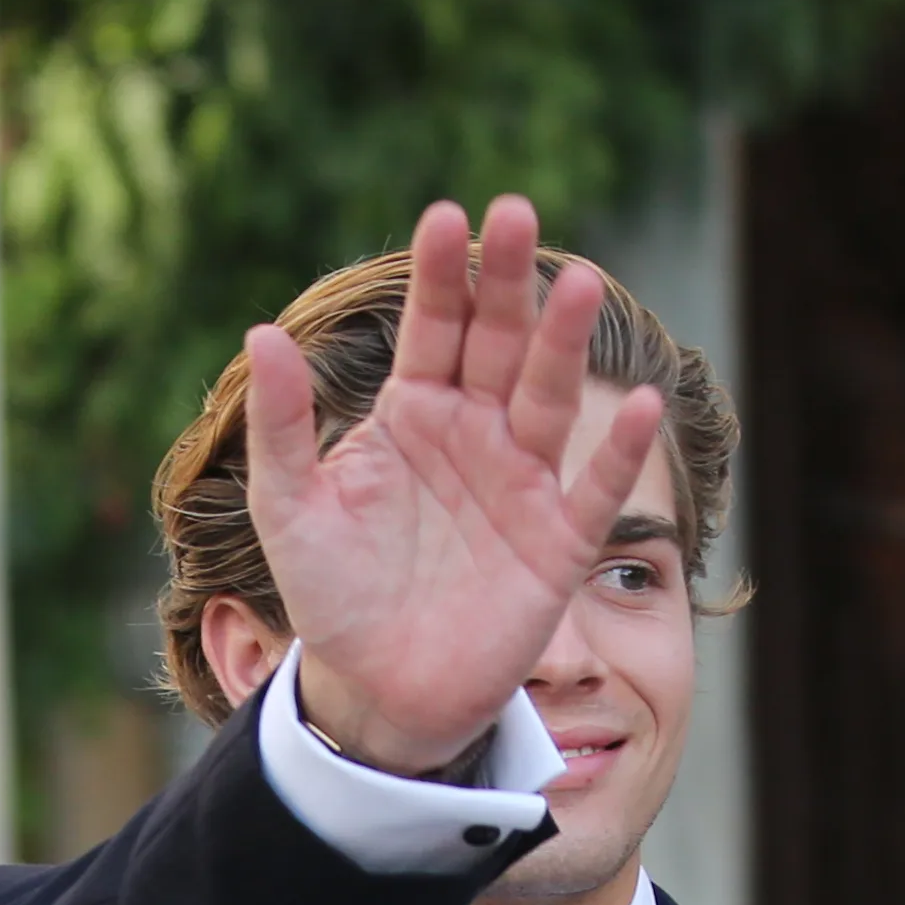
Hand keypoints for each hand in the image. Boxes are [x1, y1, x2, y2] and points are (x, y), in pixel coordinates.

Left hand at [247, 196, 666, 776]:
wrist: (377, 690)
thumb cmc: (332, 594)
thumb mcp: (289, 511)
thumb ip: (282, 427)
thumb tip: (262, 334)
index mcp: (414, 413)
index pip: (434, 327)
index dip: (440, 276)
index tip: (444, 217)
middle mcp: (476, 433)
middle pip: (499, 343)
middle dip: (507, 282)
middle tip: (515, 214)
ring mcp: (522, 483)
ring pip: (549, 398)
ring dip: (564, 344)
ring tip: (580, 280)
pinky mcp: (557, 544)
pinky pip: (595, 489)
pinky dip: (620, 452)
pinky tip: (642, 404)